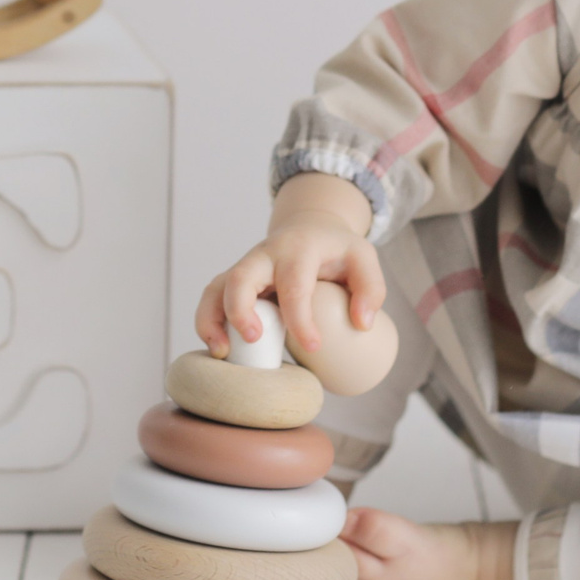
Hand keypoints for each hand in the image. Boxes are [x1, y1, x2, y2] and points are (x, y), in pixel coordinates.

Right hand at [195, 173, 382, 358]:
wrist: (308, 227)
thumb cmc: (337, 249)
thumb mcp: (364, 258)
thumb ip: (372, 289)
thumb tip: (362, 324)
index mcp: (299, 248)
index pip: (294, 284)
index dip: (300, 318)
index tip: (313, 347)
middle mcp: (265, 254)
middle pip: (241, 276)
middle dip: (241, 309)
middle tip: (253, 340)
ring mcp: (246, 266)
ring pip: (217, 287)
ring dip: (212, 318)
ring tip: (221, 352)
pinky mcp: (234, 280)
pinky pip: (212, 297)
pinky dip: (208, 322)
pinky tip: (218, 349)